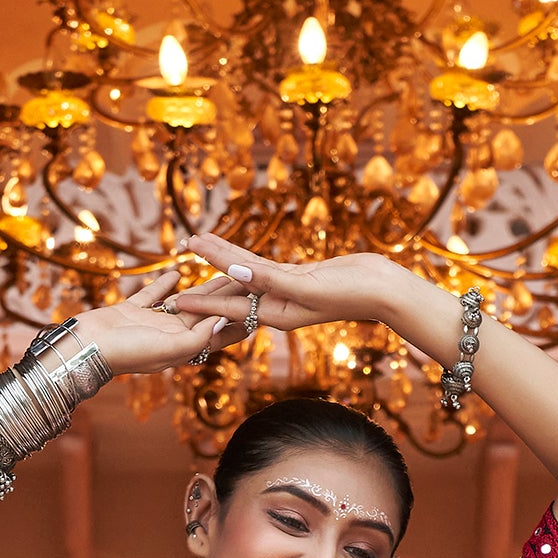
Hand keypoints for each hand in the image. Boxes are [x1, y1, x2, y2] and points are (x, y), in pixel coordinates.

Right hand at [77, 270, 245, 375]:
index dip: (239, 321)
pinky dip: (165, 285)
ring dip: (201, 289)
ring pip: (183, 303)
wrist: (87, 347)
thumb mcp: (170, 349)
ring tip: (219, 273)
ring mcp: (152, 323)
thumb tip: (222, 320)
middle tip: (245, 280)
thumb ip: (199, 337)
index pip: (219, 334)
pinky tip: (177, 272)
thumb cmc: (128, 353)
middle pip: (205, 315)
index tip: (259, 306)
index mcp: (184, 349)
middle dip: (225, 299)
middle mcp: (171, 337)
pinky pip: (154, 295)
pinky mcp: (133, 311)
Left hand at [168, 244, 404, 337]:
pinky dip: (244, 257)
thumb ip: (270, 280)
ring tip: (195, 242)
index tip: (174, 301)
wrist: (383, 287)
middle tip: (177, 259)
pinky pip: (262, 266)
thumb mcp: (307, 286)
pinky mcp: (297, 276)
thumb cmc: (351, 292)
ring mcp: (287, 292)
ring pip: (246, 273)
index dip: (202, 303)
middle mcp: (277, 306)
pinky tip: (230, 250)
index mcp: (277, 315)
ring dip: (221, 258)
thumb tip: (234, 273)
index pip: (231, 309)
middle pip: (233, 290)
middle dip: (204, 277)